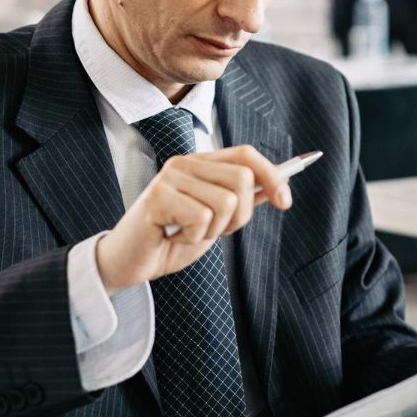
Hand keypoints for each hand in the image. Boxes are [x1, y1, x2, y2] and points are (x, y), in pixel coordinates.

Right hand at [95, 145, 290, 289]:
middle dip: (239, 216)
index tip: (285, 202)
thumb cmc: (171, 239)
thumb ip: (241, 200)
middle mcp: (186, 163)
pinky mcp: (157, 197)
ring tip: (189, 233)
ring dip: (214, 231)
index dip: (273, 175)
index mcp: (201, 163)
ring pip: (226, 202)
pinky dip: (193, 238)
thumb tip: (276, 186)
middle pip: (243, 179)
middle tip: (214, 230)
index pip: (246, 154)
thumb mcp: (216, 220)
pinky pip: (202, 218)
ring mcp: (170, 177)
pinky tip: (173, 236)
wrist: (131, 262)